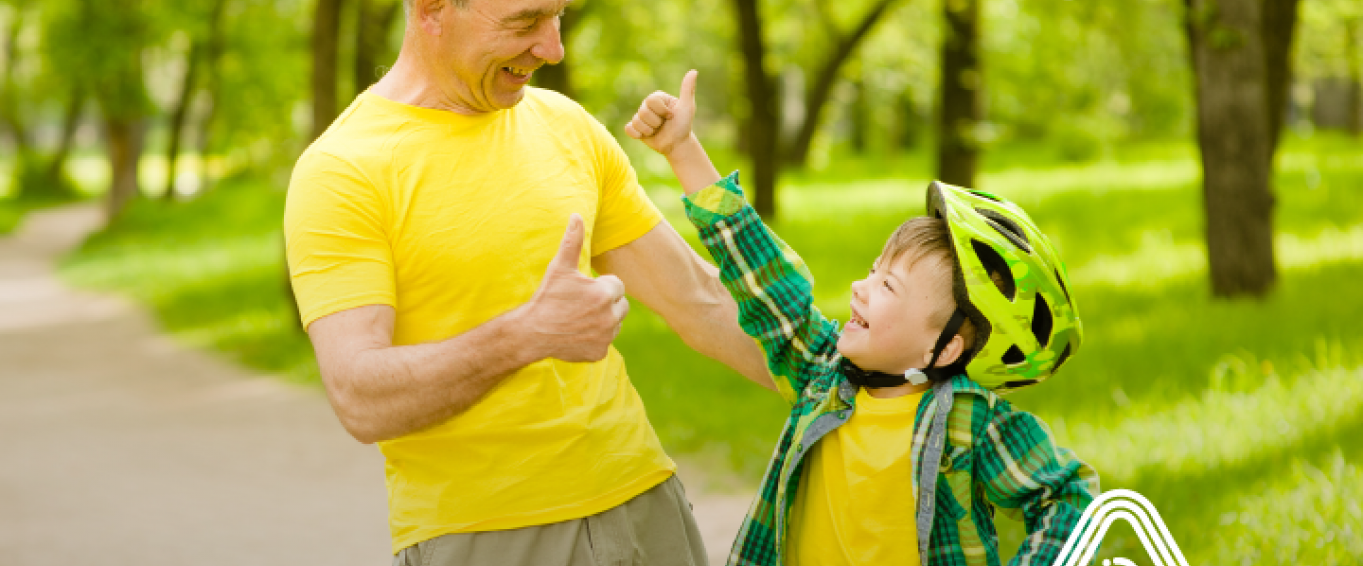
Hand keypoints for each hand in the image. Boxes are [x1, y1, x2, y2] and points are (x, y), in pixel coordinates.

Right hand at [522, 214, 629, 362]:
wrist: (532, 332)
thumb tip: (577, 215)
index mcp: (606, 293)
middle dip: (605, 303)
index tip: (582, 290)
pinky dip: (595, 339)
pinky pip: (605, 342)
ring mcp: (607, 337)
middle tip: (581, 305)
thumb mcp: (560, 267)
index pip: (616, 286)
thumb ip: (572, 241)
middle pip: (620, 305)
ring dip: (603, 320)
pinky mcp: (600, 353)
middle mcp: (612, 316)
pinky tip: (577, 334)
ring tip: (579, 318)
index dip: (599, 286)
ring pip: (615, 324)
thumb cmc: (548, 297)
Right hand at [624, 70, 698, 156]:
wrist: (677, 144)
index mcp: (658, 98)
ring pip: (637, 121)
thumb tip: (693, 71)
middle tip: (664, 124)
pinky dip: (637, 134)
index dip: (662, 111)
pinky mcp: (635, 129)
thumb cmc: (683, 125)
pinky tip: (647, 136)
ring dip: (650, 130)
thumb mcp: (687, 107)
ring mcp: (640, 117)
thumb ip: (687, 89)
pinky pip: (629, 129)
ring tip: (657, 131)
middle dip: (656, 122)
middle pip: (643, 111)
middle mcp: (647, 105)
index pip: (651, 100)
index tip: (671, 116)